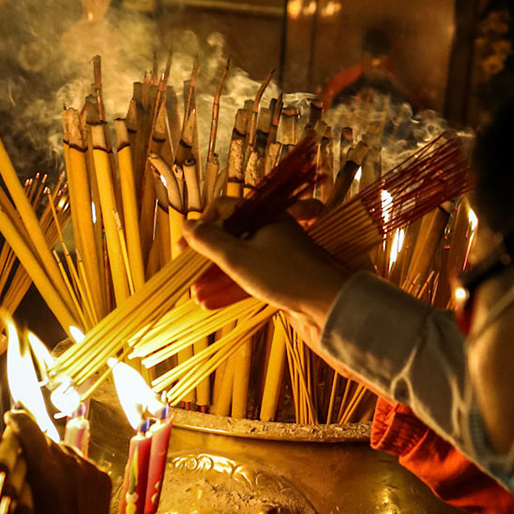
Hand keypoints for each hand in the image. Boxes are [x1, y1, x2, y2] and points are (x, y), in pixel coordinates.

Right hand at [0, 412, 111, 513]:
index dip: (17, 420)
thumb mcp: (7, 505)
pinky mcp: (102, 479)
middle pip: (47, 440)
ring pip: (65, 450)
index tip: (10, 417)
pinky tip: (63, 488)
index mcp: (44, 468)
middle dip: (34, 446)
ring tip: (45, 479)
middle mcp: (70, 463)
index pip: (29, 427)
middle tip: (25, 460)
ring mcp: (89, 470)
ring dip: (53, 457)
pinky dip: (70, 469)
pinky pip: (82, 463)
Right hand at [182, 211, 351, 335]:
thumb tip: (187, 224)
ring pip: (238, 259)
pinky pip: (250, 277)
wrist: (329, 304)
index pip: (222, 209)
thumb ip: (210, 240)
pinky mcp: (281, 276)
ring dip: (215, 276)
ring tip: (195, 293)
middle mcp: (269, 229)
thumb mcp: (238, 257)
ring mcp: (276, 253)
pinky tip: (211, 302)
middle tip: (188, 273)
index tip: (183, 248)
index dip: (200, 226)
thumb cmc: (284, 275)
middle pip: (229, 236)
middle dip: (206, 256)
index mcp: (262, 215)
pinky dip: (231, 288)